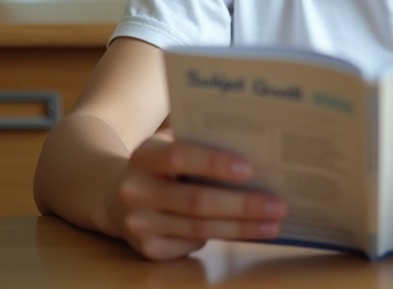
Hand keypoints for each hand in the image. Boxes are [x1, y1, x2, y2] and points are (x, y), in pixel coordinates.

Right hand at [115, 129, 286, 259]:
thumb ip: (199, 142)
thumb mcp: (168, 145)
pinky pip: (192, 244)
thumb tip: (257, 149)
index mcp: (144, 155)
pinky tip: (249, 232)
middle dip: (243, 204)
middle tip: (278, 205)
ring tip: (274, 223)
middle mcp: (136, 191)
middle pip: (197, 201)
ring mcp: (139, 224)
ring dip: (242, 228)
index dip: (214, 163)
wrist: (114, 196)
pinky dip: (223, 238)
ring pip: (200, 229)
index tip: (250, 169)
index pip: (179, 156)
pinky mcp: (147, 249)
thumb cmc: (161, 165)